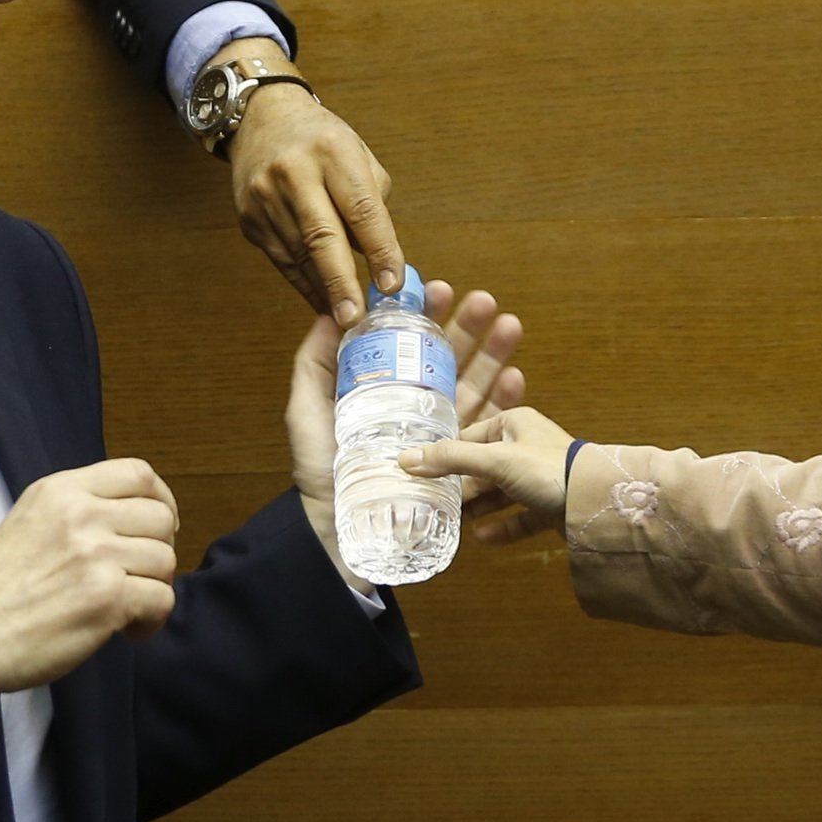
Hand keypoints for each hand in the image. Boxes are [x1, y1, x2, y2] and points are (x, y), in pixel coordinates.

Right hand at [0, 459, 180, 691]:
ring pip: (166, 560)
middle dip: (158, 550)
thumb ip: (77, 510)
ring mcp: (96, 555)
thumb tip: (132, 521)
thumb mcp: (29, 520)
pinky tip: (127, 631)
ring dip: (154, 588)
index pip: (138, 474)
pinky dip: (152, 620)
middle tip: (136, 576)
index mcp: (61, 490)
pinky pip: (162, 599)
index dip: (162, 500)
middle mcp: (82, 514)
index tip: (156, 527)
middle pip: (161, 518)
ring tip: (126, 607)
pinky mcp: (107, 597)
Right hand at [221, 43, 400, 326]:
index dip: (379, 248)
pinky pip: (282, 259)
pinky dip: (304, 284)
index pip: (361, 207)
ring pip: (298, 255)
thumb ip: (372, 202)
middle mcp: (293, 173)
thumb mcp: (358, 153)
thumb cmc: (321, 139)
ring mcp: (265, 197)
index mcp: (332, 151)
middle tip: (357, 318)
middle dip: (342, 282)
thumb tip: (382, 258)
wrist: (261, 118)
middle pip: (321, 236)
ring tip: (346, 320)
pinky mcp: (249, 218)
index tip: (393, 283)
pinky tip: (322, 302)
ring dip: (324, 291)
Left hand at [286, 282, 527, 589]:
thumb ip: (315, 365)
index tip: (438, 289)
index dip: (426, 316)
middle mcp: (418, 407)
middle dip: (469, 327)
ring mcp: (442, 434)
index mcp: (387, 392)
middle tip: (483, 300)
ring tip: (509, 325)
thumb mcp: (306, 413)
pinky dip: (506, 401)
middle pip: (449, 359)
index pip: (410, 345)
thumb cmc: (320, 475)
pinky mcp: (461, 463)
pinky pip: (491, 429)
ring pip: (476, 385)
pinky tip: (515, 376)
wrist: (340, 532)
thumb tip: (331, 312)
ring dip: (495, 354)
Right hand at [402, 405, 578, 546]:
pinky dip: (502, 526)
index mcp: (513, 424)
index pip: (468, 438)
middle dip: (460, 488)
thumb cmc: (549, 469)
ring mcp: (540, 477)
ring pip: (500, 493)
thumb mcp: (494, 460)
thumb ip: (450, 459)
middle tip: (432, 506)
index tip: (419, 477)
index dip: (444, 457)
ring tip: (453, 524)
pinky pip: (520, 516)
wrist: (596, 502)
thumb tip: (405, 460)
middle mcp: (526, 446)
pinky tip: (482, 538)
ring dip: (478, 508)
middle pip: (482, 468)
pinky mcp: (550, 504)